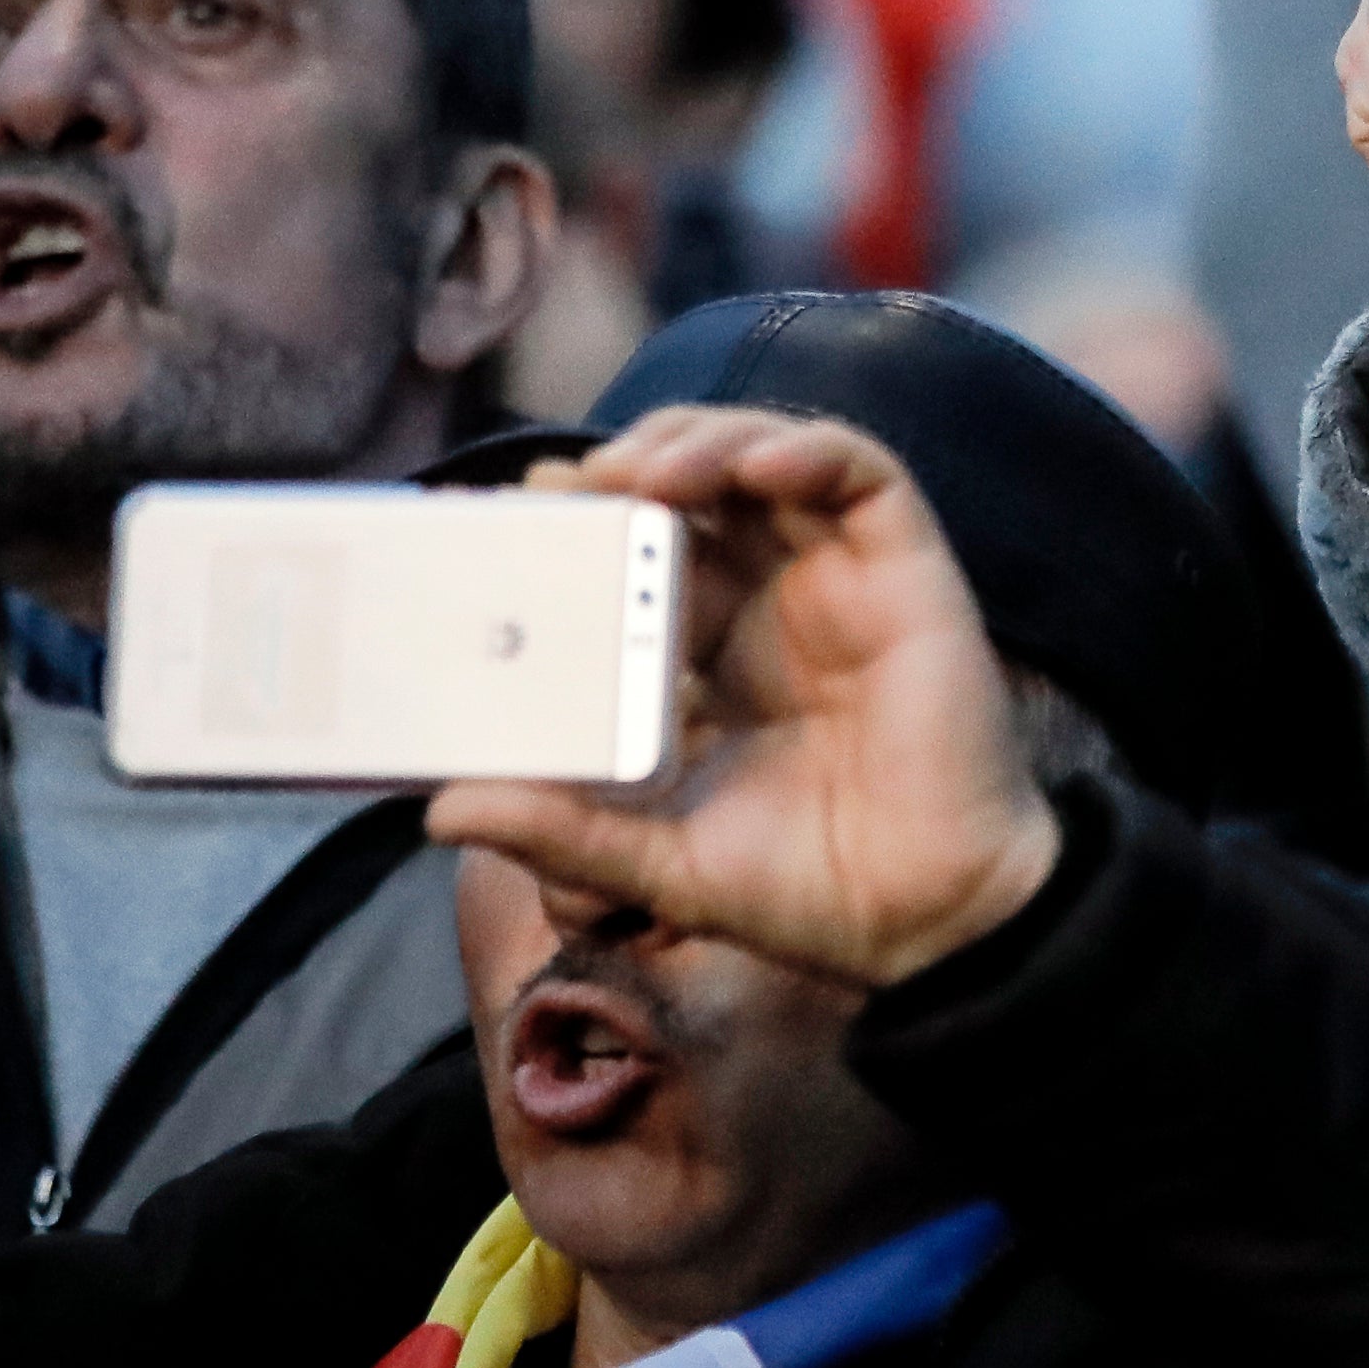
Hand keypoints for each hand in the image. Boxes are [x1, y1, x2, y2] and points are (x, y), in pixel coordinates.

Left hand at [425, 409, 1061, 991]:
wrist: (928, 926)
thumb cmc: (806, 891)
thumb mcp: (655, 859)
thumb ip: (559, 830)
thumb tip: (440, 812)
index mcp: (707, 656)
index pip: (628, 554)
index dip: (569, 522)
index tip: (498, 519)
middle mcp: (770, 601)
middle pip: (685, 486)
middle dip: (619, 468)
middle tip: (559, 488)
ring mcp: (839, 577)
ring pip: (762, 454)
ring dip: (697, 441)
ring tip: (643, 472)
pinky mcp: (907, 568)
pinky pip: (862, 472)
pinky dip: (805, 447)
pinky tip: (754, 466)